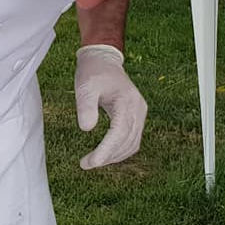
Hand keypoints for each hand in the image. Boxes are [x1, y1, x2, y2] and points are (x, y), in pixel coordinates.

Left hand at [74, 44, 147, 169]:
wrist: (104, 60)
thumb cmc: (93, 72)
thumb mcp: (85, 86)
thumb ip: (85, 106)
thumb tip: (86, 129)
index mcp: (127, 101)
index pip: (119, 133)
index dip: (106, 150)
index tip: (92, 163)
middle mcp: (138, 109)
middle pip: (127, 141)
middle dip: (107, 156)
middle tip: (85, 164)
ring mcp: (140, 113)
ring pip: (132, 144)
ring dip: (114, 156)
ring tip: (92, 161)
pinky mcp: (137, 117)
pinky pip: (132, 140)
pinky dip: (119, 150)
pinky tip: (104, 154)